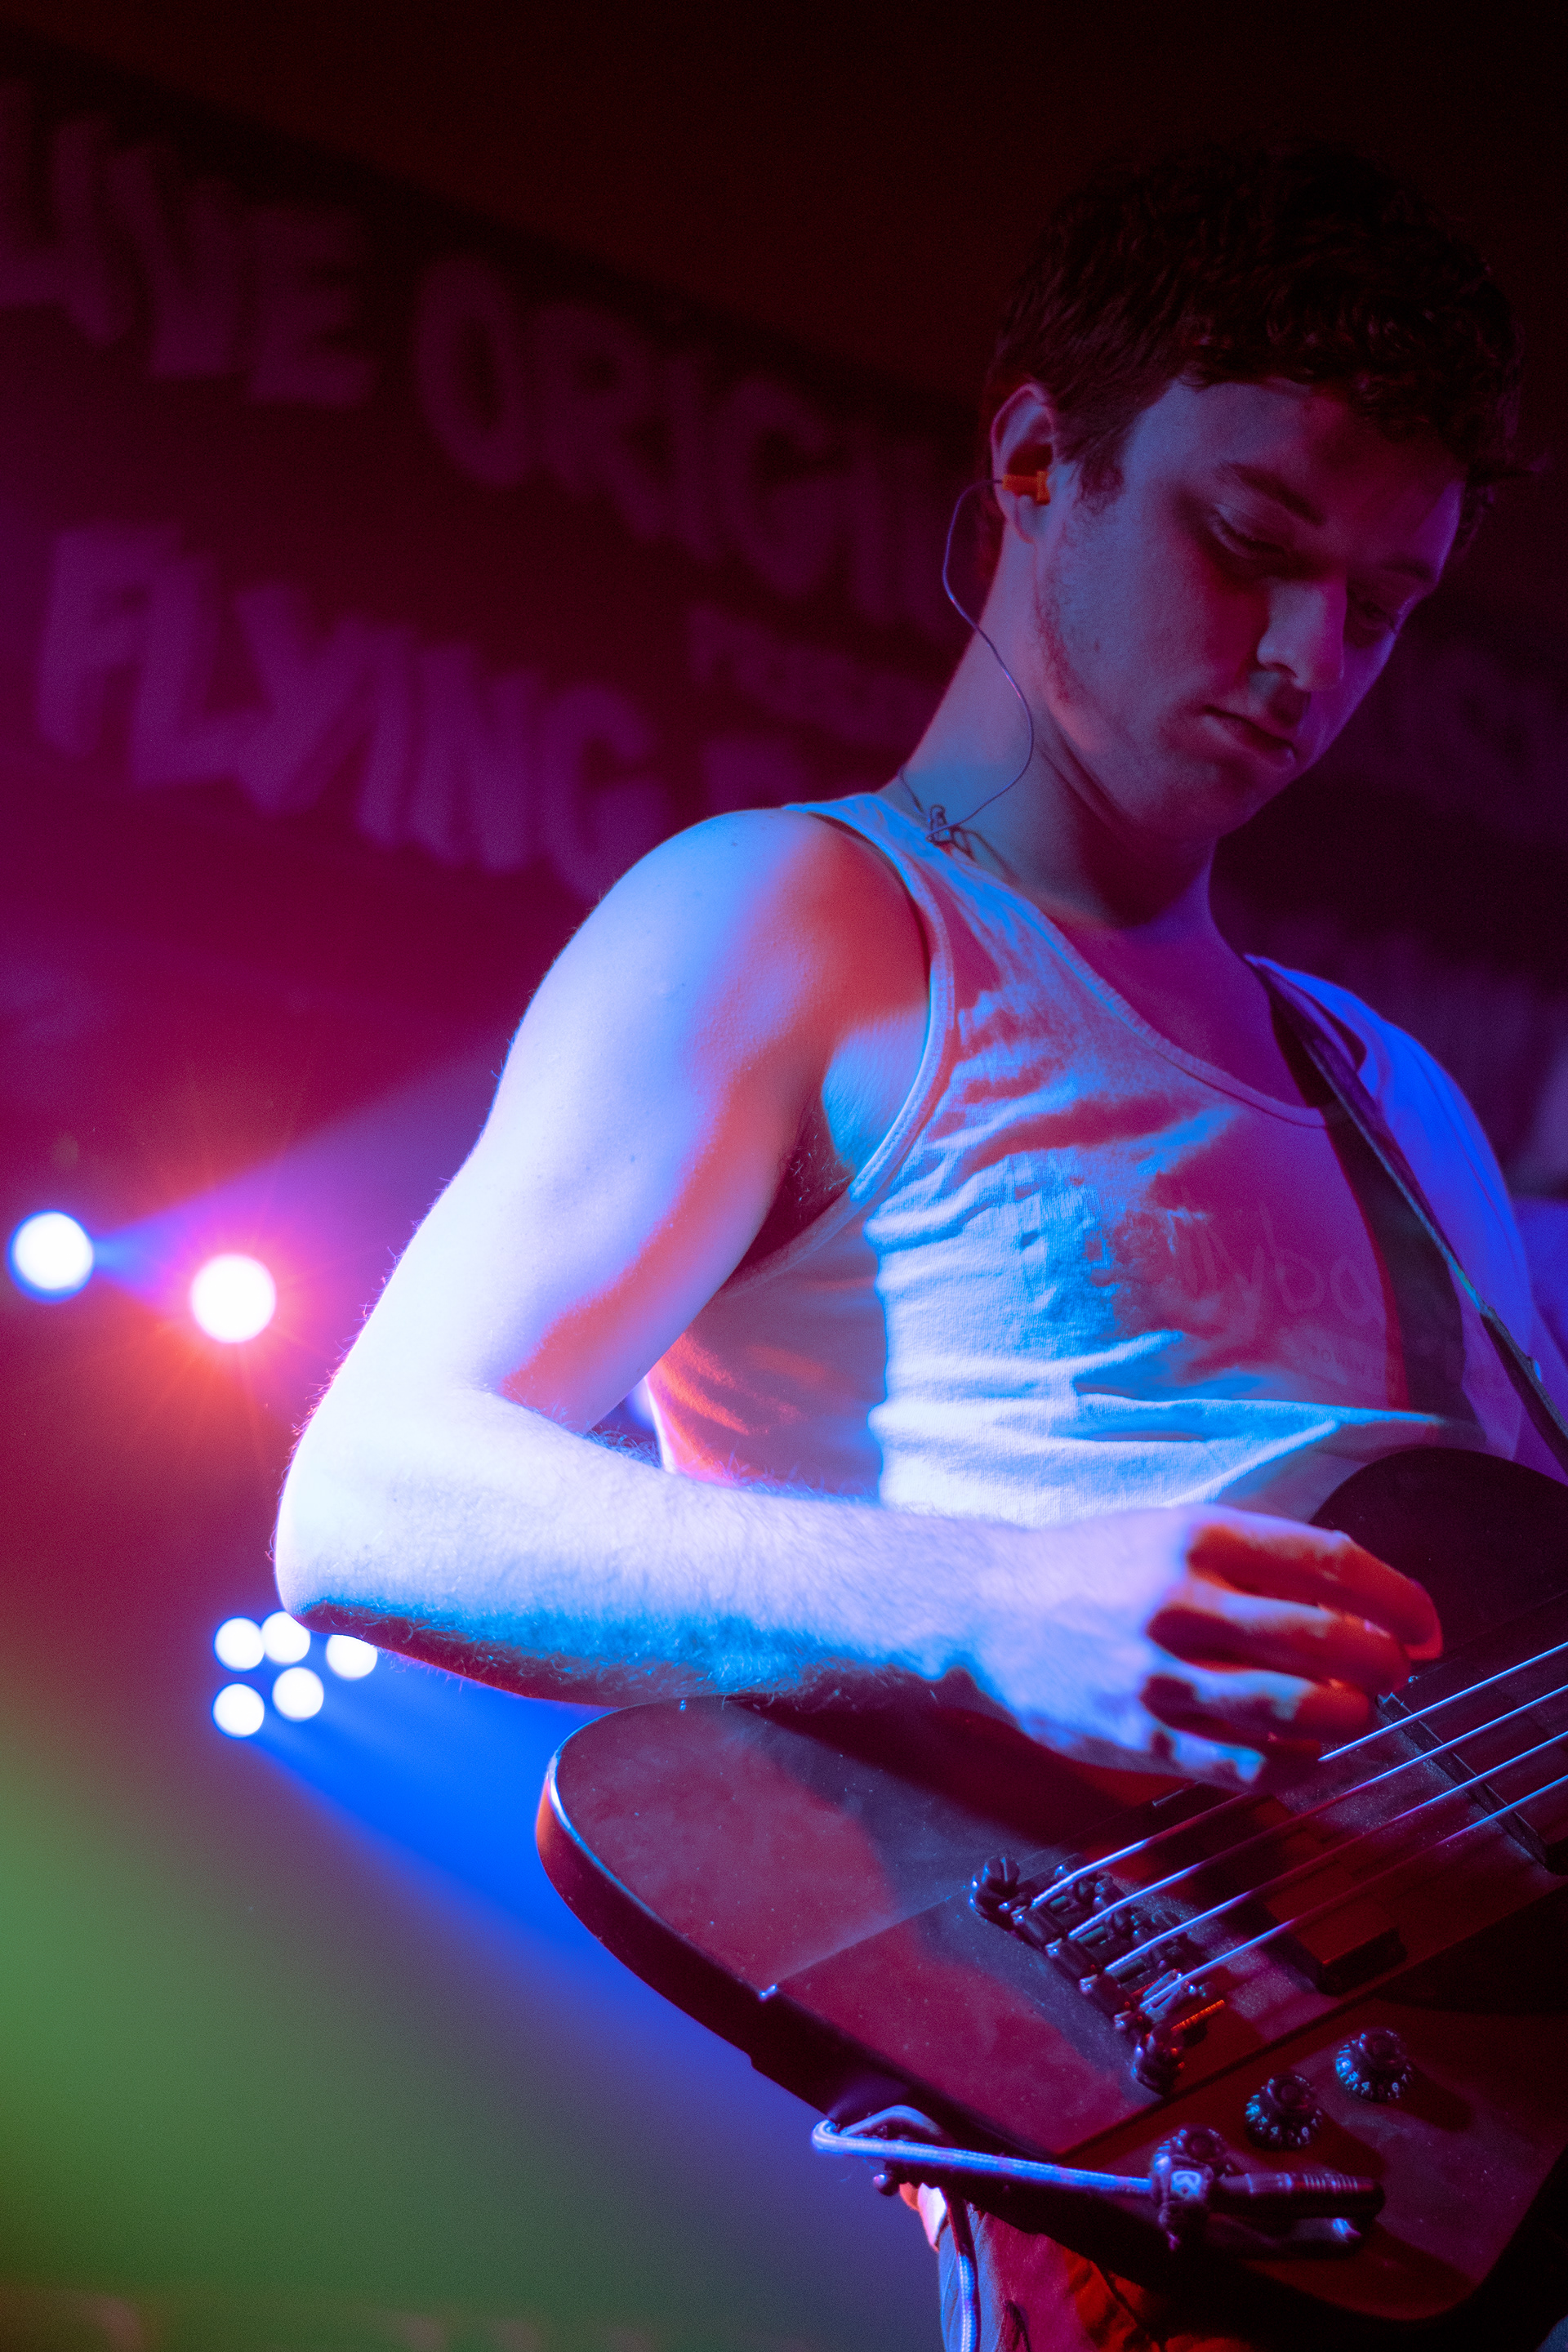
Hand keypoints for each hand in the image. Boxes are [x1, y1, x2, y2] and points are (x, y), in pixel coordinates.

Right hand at [984, 1504, 1441, 1786]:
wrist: (985, 1611)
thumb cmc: (1089, 1570)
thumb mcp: (1170, 1531)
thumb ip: (1254, 1557)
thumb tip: (1357, 1598)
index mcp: (1198, 1536)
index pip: (1331, 1562)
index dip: (1399, 1599)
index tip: (1425, 1627)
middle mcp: (1182, 1601)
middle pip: (1326, 1638)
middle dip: (1384, 1664)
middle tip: (1395, 1675)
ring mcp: (1160, 1674)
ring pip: (1296, 1708)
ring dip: (1349, 1717)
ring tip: (1354, 1714)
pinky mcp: (1141, 1737)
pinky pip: (1245, 1765)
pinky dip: (1296, 1766)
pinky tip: (1306, 1756)